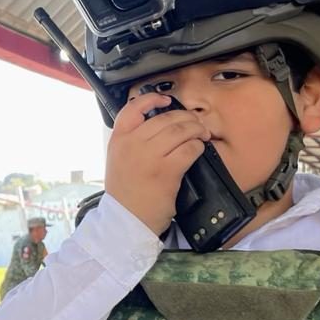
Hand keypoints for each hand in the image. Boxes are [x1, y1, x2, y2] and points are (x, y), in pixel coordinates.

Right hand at [104, 92, 207, 233]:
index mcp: (118, 140)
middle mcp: (132, 144)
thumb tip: (159, 124)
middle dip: (185, 117)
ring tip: (201, 134)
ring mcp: (149, 157)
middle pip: (165, 118)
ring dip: (196, 130)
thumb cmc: (125, 193)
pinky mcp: (167, 171)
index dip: (152, 99)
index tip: (165, 100)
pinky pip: (189, 149)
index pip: (132, 108)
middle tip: (195, 123)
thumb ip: (131, 141)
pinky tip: (197, 150)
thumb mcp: (118, 160)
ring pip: (180, 130)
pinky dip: (197, 147)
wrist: (126, 220)